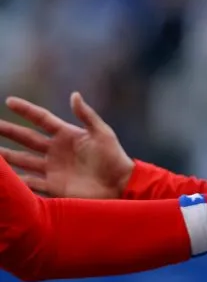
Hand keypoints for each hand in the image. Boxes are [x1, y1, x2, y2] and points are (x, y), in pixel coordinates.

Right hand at [0, 93, 132, 198]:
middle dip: (8, 131)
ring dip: (6, 157)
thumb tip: (74, 95)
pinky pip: (30, 182)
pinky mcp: (54, 186)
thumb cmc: (114, 158)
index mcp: (67, 135)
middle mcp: (56, 151)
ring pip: (23, 160)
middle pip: (26, 139)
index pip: (42, 119)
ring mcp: (53, 169)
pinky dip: (16, 181)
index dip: (26, 110)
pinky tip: (4, 179)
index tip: (9, 101)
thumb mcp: (103, 134)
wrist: (120, 185)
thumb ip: (87, 116)